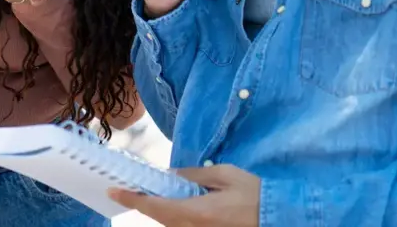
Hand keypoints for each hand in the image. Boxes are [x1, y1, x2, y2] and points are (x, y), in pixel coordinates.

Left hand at [108, 164, 260, 225]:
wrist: (282, 218)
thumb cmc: (255, 194)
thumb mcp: (224, 174)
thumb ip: (193, 175)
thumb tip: (169, 174)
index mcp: (197, 212)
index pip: (155, 207)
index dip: (132, 200)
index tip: (113, 192)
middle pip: (160, 220)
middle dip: (145, 205)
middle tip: (130, 189)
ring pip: (171, 226)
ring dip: (161, 212)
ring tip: (152, 195)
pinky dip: (175, 218)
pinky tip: (178, 205)